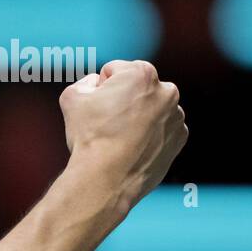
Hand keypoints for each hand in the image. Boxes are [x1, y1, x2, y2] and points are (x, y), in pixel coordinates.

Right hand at [58, 59, 187, 212]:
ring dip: (138, 117)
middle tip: (108, 122)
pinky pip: (161, 130)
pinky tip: (133, 148)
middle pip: (137, 88)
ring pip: (151, 109)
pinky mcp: (179, 139)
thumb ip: (86, 81)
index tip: (97, 106)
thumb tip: (95, 84)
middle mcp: (167, 92)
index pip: (115, 70)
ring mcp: (176, 117)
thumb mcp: (73, 97)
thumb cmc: (90, 137)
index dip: (101, 88)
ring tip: (120, 138)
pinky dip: (149, 135)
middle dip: (124, 99)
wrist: (107, 180)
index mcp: (143, 74)